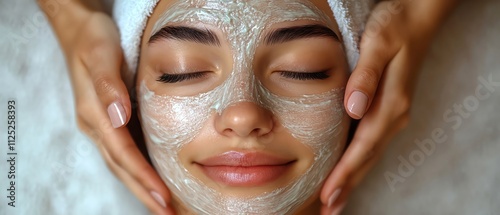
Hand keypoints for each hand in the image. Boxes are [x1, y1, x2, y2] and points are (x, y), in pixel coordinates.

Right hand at [38, 1, 172, 213]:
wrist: (80, 28)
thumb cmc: (93, 38)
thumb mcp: (100, 53)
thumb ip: (107, 84)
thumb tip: (119, 116)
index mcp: (94, 114)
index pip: (122, 153)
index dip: (143, 176)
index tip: (162, 197)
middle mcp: (97, 124)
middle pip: (121, 167)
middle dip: (143, 192)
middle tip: (166, 213)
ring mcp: (102, 124)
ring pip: (122, 163)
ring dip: (141, 185)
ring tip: (162, 204)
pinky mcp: (110, 119)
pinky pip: (125, 151)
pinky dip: (138, 169)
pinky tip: (152, 176)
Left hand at [320, 1, 455, 213]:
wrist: (416, 15)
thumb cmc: (395, 25)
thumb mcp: (378, 43)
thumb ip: (365, 76)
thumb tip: (353, 109)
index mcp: (390, 104)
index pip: (362, 147)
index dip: (344, 173)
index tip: (328, 195)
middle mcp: (393, 114)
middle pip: (367, 158)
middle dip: (348, 185)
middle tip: (329, 210)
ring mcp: (391, 112)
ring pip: (369, 153)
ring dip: (352, 177)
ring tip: (336, 200)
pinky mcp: (386, 107)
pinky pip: (369, 141)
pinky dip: (357, 160)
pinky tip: (347, 167)